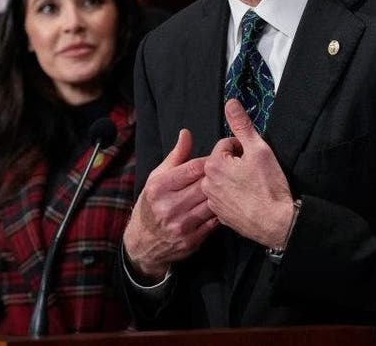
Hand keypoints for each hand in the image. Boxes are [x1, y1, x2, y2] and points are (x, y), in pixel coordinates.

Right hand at [123, 129, 218, 281]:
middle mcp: (169, 206)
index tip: (221, 157)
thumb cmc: (151, 204)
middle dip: (221, 176)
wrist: (141, 243)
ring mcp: (181, 225)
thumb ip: (175, 156)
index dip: (212, 160)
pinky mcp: (191, 240)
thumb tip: (186, 133)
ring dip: (224, 194)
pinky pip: (214, 222)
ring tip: (233, 186)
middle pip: (206, 185)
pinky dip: (221, 212)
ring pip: (213, 203)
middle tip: (233, 170)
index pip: (194, 167)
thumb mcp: (156, 178)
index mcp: (160, 187)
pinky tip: (226, 206)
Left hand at [202, 99, 294, 248]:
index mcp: (213, 165)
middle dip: (237, 164)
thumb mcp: (259, 148)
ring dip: (235, 180)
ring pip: (224, 180)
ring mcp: (214, 202)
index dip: (244, 149)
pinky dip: (235, 196)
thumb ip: (242, 125)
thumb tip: (230, 103)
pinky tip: (250, 199)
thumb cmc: (269, 186)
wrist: (277, 222)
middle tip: (255, 172)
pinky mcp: (221, 216)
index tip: (255, 159)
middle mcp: (208, 184)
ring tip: (253, 186)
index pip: (226, 145)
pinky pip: (226, 198)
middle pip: (223, 163)